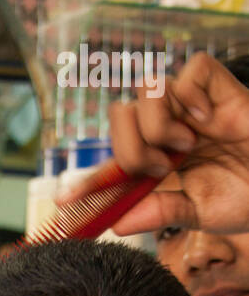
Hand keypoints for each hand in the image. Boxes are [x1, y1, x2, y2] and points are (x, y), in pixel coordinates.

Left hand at [80, 53, 248, 236]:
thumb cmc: (245, 196)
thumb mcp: (198, 212)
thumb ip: (160, 211)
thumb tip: (118, 224)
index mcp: (158, 162)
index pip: (114, 166)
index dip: (88, 181)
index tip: (66, 201)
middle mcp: (168, 130)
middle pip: (119, 117)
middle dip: (130, 149)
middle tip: (158, 169)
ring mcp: (191, 107)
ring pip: (147, 91)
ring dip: (157, 124)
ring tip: (186, 147)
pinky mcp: (218, 87)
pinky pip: (190, 71)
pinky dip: (193, 95)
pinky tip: (208, 120)